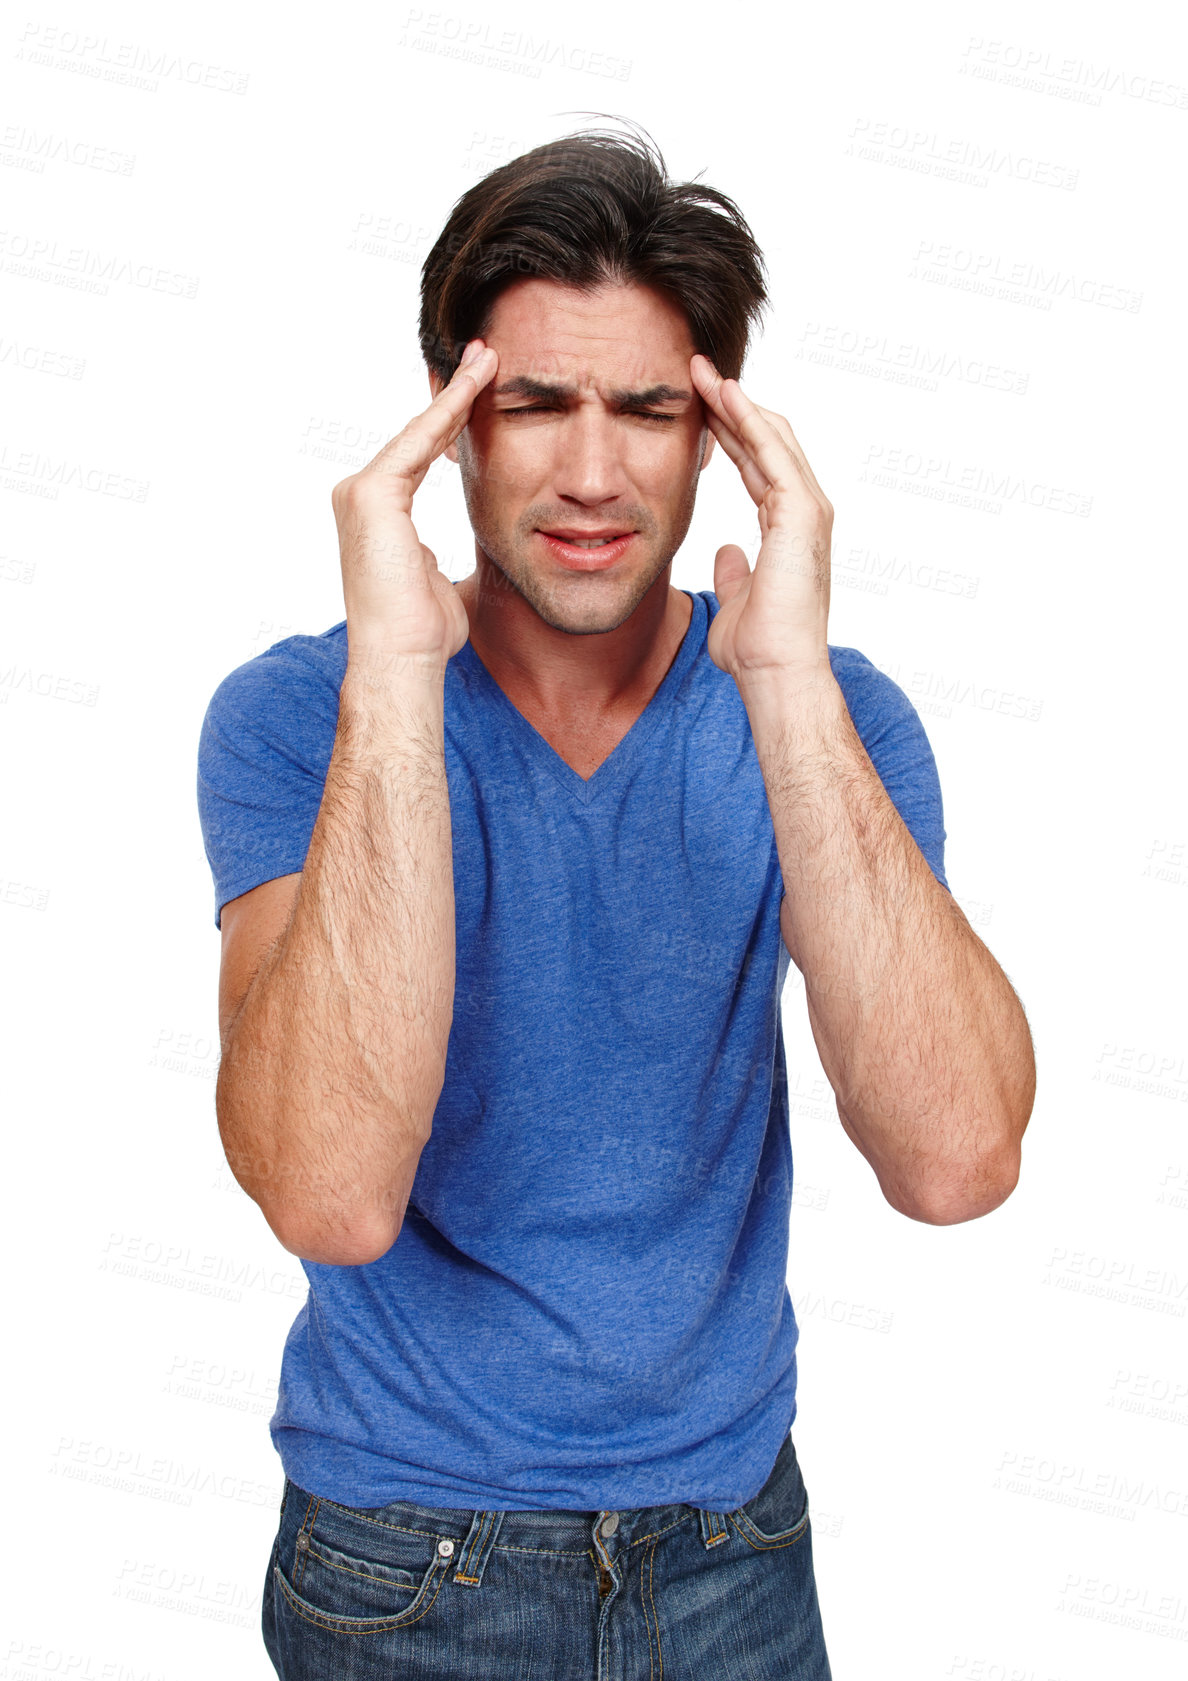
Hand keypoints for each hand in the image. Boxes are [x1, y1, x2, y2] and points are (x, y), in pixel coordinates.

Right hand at [331, 340, 497, 673]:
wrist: (404, 660)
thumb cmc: (425, 635)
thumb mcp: (442, 585)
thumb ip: (441, 563)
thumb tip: (451, 563)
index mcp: (380, 515)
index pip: (421, 455)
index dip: (451, 422)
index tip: (481, 390)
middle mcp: (361, 496)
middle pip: (417, 435)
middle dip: (453, 395)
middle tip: (485, 355)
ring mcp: (362, 494)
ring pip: (418, 432)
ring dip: (455, 393)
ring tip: (487, 357)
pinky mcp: (371, 496)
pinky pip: (418, 443)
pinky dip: (447, 412)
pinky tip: (475, 384)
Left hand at [690, 353, 833, 684]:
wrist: (776, 672)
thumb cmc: (758, 648)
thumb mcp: (737, 598)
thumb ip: (733, 571)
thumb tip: (725, 552)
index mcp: (787, 527)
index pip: (756, 465)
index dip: (728, 433)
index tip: (698, 407)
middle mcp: (803, 512)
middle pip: (765, 441)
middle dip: (731, 404)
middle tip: (697, 372)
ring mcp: (807, 509)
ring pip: (771, 437)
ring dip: (737, 401)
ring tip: (703, 371)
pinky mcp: (802, 512)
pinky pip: (773, 454)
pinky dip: (749, 420)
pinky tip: (725, 396)